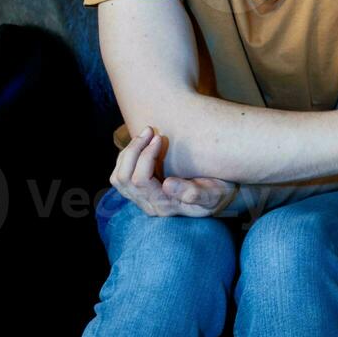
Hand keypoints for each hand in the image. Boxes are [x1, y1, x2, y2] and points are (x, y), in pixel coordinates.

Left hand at [110, 126, 231, 217]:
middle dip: (133, 150)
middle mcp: (148, 205)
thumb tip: (167, 185)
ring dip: (128, 152)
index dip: (146, 156)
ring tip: (144, 134)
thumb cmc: (217, 194)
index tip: (159, 137)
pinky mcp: (141, 191)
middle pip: (124, 179)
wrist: (218, 197)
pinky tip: (141, 144)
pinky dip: (126, 157)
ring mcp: (142, 199)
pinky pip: (121, 175)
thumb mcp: (212, 194)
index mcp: (164, 206)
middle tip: (149, 130)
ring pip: (118, 178)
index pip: (140, 181)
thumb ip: (194, 193)